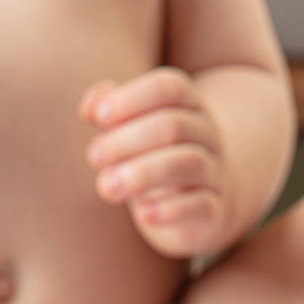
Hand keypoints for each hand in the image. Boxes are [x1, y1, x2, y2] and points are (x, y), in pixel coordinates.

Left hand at [80, 68, 227, 257]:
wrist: (202, 205)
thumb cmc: (155, 158)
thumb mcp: (131, 130)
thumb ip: (110, 112)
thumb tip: (88, 109)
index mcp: (188, 106)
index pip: (168, 88)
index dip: (132, 98)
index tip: (97, 117)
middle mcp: (207, 135)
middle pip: (173, 126)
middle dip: (127, 140)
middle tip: (93, 157)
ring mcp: (215, 172)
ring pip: (188, 164)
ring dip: (142, 174)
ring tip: (105, 187)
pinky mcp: (216, 210)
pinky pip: (202, 205)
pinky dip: (171, 210)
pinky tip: (142, 214)